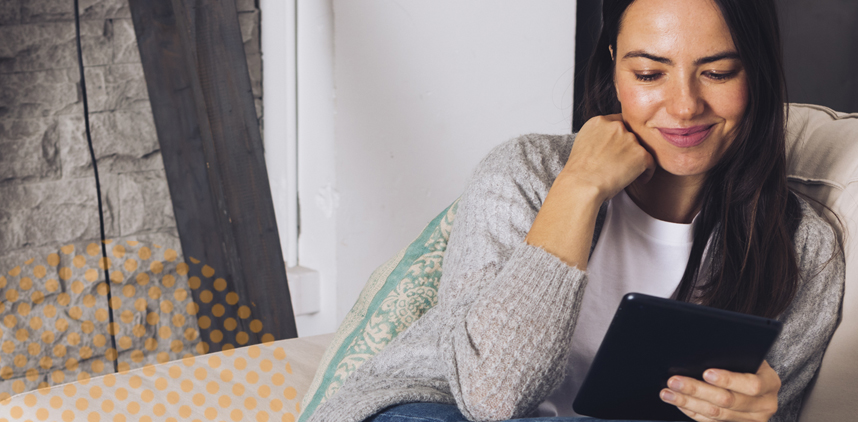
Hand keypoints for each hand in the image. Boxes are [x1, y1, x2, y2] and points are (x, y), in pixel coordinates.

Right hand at [562, 114, 655, 202]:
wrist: (582, 185)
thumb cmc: (579, 172)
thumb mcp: (583, 143)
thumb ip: (599, 136)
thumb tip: (610, 144)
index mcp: (599, 121)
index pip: (619, 123)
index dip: (620, 137)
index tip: (619, 149)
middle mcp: (616, 126)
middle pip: (631, 134)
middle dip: (629, 148)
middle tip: (623, 163)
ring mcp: (630, 138)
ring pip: (641, 148)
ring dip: (636, 160)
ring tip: (627, 174)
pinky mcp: (641, 154)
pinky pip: (651, 162)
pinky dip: (646, 172)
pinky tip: (638, 180)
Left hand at [660, 361, 780, 421]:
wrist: (757, 381)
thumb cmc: (747, 362)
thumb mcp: (747, 355)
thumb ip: (732, 356)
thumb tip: (702, 353)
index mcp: (770, 383)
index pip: (751, 384)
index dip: (728, 379)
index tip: (705, 372)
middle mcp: (765, 405)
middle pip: (728, 401)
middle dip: (697, 389)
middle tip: (674, 381)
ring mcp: (752, 420)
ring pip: (716, 414)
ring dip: (688, 402)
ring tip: (668, 392)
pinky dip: (692, 410)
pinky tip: (678, 401)